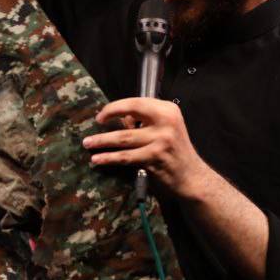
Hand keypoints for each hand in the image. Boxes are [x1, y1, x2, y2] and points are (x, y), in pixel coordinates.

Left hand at [83, 98, 209, 200]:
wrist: (191, 176)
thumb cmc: (174, 150)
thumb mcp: (165, 128)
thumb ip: (145, 120)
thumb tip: (118, 116)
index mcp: (168, 110)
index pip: (136, 103)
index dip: (115, 107)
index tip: (102, 115)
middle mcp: (166, 122)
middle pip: (129, 114)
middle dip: (106, 118)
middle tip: (92, 126)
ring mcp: (161, 140)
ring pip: (124, 138)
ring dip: (102, 141)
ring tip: (88, 144)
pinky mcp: (154, 157)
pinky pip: (126, 156)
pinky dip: (109, 158)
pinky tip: (98, 159)